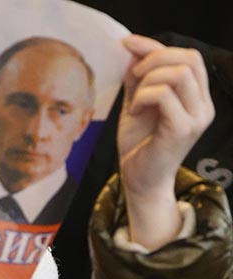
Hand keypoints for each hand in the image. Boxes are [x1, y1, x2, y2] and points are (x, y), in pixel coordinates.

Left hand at [117, 34, 214, 248]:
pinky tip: (133, 111)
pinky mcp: (182, 130)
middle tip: (133, 77)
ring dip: (148, 81)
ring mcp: (196, 118)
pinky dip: (143, 97)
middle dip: (154, 59)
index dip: (156, 46)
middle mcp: (204, 106)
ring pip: (179, 74)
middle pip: (189, 59)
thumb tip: (132, 52)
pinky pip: (164, 96)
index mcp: (196, 98)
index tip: (128, 44)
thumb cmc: (139, 145)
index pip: (188, 57)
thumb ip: (138, 80)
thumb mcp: (136, 104)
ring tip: (134, 101)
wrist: (139, 180)